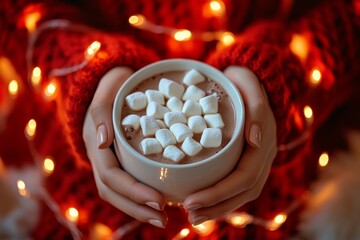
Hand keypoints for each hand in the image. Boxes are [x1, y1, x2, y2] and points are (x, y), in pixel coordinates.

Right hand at [83, 67, 166, 227]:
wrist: (113, 82)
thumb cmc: (113, 84)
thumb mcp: (107, 90)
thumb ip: (101, 113)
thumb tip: (102, 142)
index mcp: (96, 144)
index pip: (112, 177)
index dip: (134, 192)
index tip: (160, 201)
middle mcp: (100, 157)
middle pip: (114, 192)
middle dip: (137, 208)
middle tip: (164, 220)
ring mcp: (109, 160)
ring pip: (119, 193)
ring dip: (139, 208)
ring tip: (164, 217)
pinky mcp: (120, 159)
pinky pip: (127, 183)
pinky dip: (140, 196)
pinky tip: (160, 201)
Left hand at [183, 66, 276, 224]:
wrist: (248, 80)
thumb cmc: (244, 81)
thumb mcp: (248, 84)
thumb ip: (256, 108)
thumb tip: (256, 140)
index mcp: (264, 143)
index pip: (244, 177)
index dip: (219, 193)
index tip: (192, 201)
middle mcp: (262, 156)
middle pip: (243, 192)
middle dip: (216, 206)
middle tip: (189, 215)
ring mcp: (255, 160)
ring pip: (241, 194)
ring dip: (217, 208)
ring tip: (193, 217)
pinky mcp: (245, 160)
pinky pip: (236, 186)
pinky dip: (220, 198)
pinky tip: (202, 203)